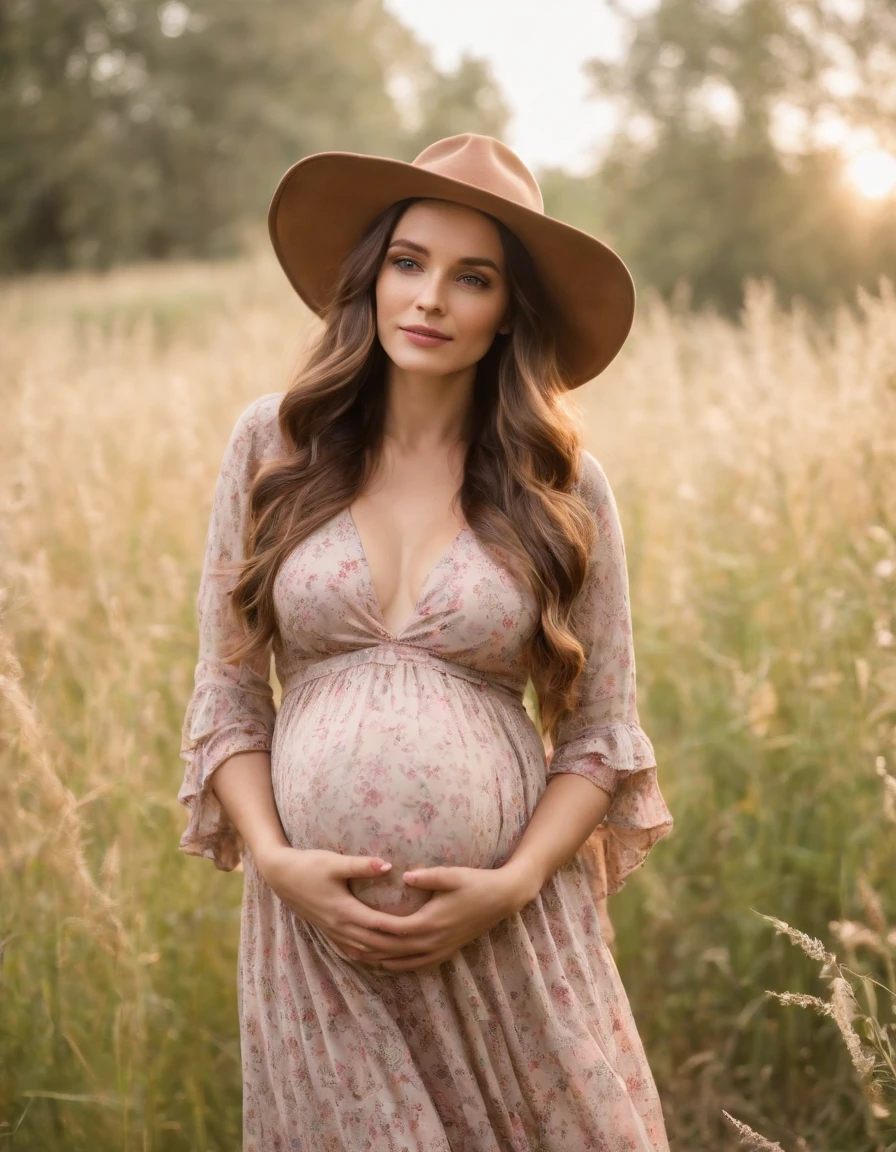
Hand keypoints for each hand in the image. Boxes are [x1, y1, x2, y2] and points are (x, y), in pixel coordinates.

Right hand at [256, 846, 421, 958]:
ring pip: (365, 951)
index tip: (422, 928)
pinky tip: (379, 957)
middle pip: (375, 944)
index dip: (402, 929)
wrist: (281, 876)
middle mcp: (340, 927)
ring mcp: (333, 932)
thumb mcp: (335, 862)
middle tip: (423, 946)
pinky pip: (352, 951)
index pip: (380, 925)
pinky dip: (369, 956)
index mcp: (344, 911)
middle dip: (400, 947)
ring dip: (386, 954)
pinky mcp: (328, 931)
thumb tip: (389, 865)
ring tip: (408, 955)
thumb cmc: (308, 865)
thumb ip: (362, 866)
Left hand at [342, 863, 532, 973]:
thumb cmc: (476, 883)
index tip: (350, 924)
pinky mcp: (445, 952)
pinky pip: (416, 966)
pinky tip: (386, 963)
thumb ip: (428, 876)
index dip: (370, 928)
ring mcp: (439, 950)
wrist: (502, 899)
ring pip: (402, 962)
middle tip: (342, 945)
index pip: (392, 930)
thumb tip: (404, 876)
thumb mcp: (453, 875)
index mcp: (430, 922)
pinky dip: (397, 966)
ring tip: (356, 957)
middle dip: (367, 949)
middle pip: (392, 950)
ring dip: (378, 960)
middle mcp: (432, 942)